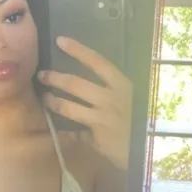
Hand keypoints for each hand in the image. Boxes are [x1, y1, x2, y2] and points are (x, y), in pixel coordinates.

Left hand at [38, 37, 131, 170]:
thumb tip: (88, 71)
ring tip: (46, 99)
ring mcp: (104, 120)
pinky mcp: (97, 139)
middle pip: (76, 84)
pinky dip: (63, 133)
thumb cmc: (138, 120)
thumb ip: (111, 87)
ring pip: (69, 108)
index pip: (98, 62)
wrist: (150, 151)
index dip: (78, 50)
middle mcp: (112, 100)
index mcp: (122, 85)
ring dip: (53, 102)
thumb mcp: (130, 99)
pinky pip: (74, 134)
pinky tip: (57, 132)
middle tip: (42, 75)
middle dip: (55, 78)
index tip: (60, 40)